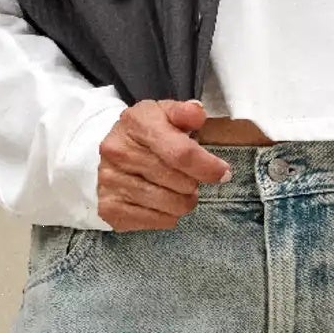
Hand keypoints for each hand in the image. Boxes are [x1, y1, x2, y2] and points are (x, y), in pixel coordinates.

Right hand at [98, 98, 231, 229]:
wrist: (111, 153)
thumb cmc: (146, 134)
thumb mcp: (165, 114)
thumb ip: (185, 112)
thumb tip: (198, 113)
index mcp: (137, 123)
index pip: (181, 153)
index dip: (208, 167)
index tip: (223, 173)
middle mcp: (119, 152)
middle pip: (180, 183)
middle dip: (194, 183)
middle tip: (188, 177)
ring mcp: (111, 181)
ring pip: (172, 205)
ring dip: (183, 201)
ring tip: (178, 191)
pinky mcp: (110, 208)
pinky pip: (158, 220)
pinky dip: (168, 215)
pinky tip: (162, 203)